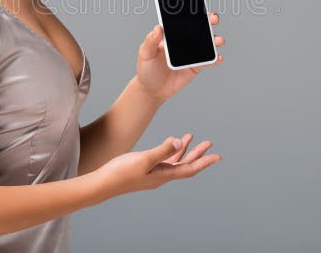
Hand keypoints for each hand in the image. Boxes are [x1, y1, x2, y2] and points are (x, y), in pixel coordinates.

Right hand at [93, 133, 221, 199]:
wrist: (103, 183)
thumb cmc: (121, 172)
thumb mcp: (144, 159)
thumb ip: (162, 150)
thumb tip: (180, 142)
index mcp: (163, 175)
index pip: (189, 169)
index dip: (204, 162)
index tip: (217, 157)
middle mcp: (161, 176)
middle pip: (185, 165)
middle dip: (197, 154)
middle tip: (208, 143)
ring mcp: (153, 174)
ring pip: (174, 162)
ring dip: (184, 150)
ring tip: (191, 137)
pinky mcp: (145, 171)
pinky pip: (164, 161)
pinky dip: (170, 152)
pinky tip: (170, 144)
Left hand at [135, 11, 225, 101]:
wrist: (152, 90)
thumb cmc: (147, 69)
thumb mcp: (145, 53)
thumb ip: (150, 41)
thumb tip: (158, 27)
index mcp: (172, 35)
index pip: (183, 21)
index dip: (191, 12)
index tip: (197, 6)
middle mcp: (184, 42)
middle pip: (199, 29)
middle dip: (209, 21)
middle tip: (213, 18)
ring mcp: (191, 54)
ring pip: (207, 44)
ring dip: (215, 40)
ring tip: (218, 40)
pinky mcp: (195, 67)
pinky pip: (208, 61)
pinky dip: (215, 59)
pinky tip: (218, 57)